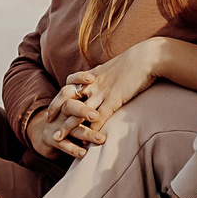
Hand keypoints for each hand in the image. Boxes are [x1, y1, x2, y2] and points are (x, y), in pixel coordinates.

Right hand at [26, 84, 96, 159]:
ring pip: (71, 127)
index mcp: (68, 96)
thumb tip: (114, 80)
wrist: (48, 135)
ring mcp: (56, 124)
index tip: (92, 78)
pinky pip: (64, 144)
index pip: (71, 83)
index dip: (79, 79)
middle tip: (96, 115)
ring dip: (86, 133)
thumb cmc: (71, 115)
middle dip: (83, 110)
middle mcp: (61, 109)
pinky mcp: (53, 139)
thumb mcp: (79, 101)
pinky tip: (84, 153)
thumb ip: (94, 91)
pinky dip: (74, 149)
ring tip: (101, 139)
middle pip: (70, 105)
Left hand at [62, 37, 196, 134]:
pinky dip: (90, 130)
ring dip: (67, 126)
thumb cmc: (138, 60)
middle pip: (67, 96)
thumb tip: (108, 76)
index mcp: (95, 74)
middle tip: (48, 121)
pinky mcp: (114, 100)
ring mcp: (102, 92)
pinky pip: (98, 117)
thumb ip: (109, 74)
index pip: (70, 84)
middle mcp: (94, 83)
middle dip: (56, 109)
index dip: (60, 96)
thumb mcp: (118, 65)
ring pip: (78, 111)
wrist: (149, 57)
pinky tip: (85, 141)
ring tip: (57, 138)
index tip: (54, 107)